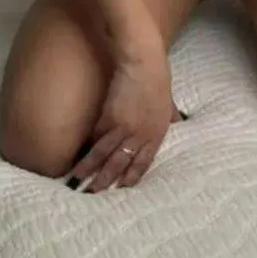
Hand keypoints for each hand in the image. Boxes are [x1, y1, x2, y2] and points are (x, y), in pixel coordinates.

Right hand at [70, 49, 173, 192]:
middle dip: (106, 180)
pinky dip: (89, 146)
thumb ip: (171, 117)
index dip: (132, 177)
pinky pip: (97, 135)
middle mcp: (139, 136)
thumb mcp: (169, 103)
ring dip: (91, 168)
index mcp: (156, 134)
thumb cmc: (160, 80)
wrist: (144, 64)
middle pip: (120, 163)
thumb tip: (178, 122)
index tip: (122, 188)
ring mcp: (122, 128)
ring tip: (78, 180)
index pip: (143, 163)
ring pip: (104, 154)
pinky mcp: (108, 116)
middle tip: (95, 193)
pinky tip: (80, 155)